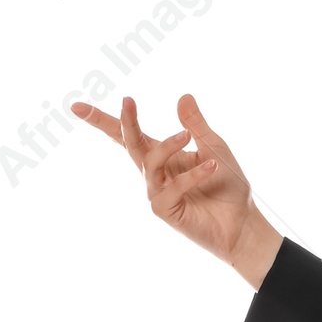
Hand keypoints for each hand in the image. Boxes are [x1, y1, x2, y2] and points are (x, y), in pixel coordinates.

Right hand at [70, 91, 282, 287]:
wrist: (245, 225)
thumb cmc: (230, 188)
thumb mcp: (215, 147)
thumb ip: (196, 125)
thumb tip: (182, 96)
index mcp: (162, 156)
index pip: (128, 135)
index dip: (102, 121)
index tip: (75, 107)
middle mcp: (155, 174)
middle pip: (128, 144)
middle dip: (125, 122)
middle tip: (127, 100)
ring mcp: (157, 193)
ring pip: (149, 162)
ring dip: (167, 146)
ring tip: (188, 137)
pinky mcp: (165, 211)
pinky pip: (171, 187)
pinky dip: (191, 175)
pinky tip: (211, 167)